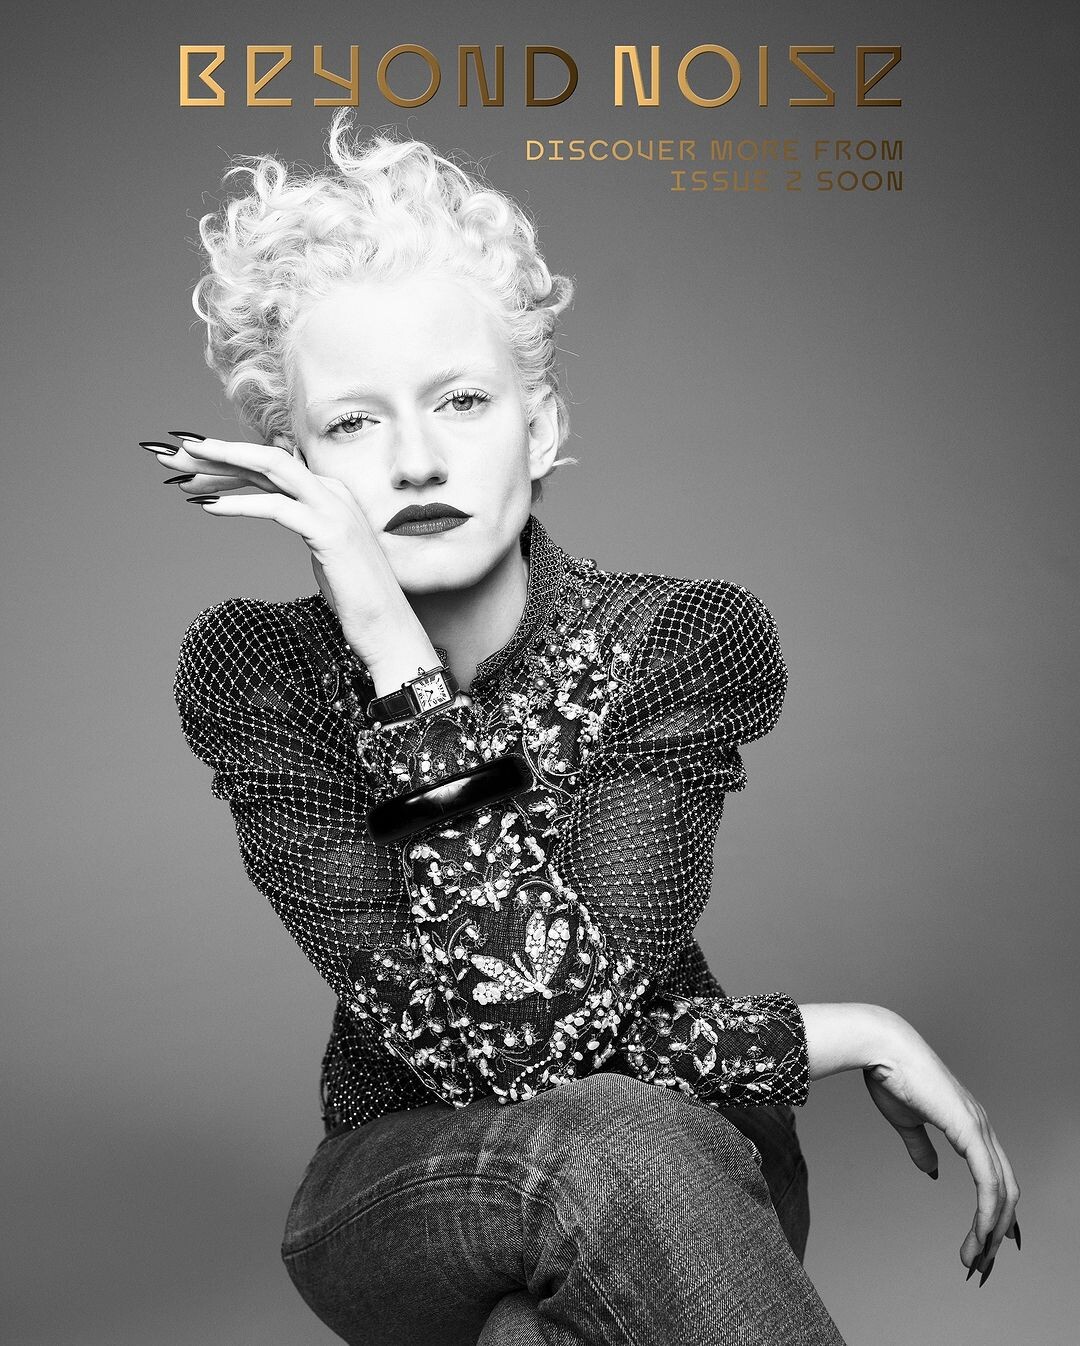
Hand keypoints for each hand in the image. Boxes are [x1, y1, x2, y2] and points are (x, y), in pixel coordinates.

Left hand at [146, 433, 428, 666]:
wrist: (390, 632)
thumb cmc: (357, 600)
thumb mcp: (323, 552)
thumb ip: (303, 522)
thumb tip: (275, 506)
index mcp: (330, 494)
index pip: (270, 467)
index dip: (226, 461)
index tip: (188, 464)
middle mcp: (333, 492)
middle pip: (264, 459)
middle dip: (214, 454)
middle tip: (170, 454)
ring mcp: (335, 509)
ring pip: (269, 469)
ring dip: (219, 467)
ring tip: (179, 471)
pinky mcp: (330, 532)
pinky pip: (275, 506)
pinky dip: (238, 502)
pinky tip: (206, 505)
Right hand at [862, 1014, 1019, 1283]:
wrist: (880, 1047)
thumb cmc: (889, 1075)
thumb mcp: (907, 1121)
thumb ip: (921, 1147)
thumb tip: (933, 1173)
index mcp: (969, 1123)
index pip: (996, 1176)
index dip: (997, 1212)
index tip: (989, 1243)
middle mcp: (982, 1126)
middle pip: (1007, 1190)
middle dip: (997, 1232)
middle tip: (982, 1264)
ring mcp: (979, 1127)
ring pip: (1003, 1192)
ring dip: (992, 1231)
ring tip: (977, 1260)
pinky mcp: (969, 1130)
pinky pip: (989, 1182)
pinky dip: (987, 1213)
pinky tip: (981, 1235)